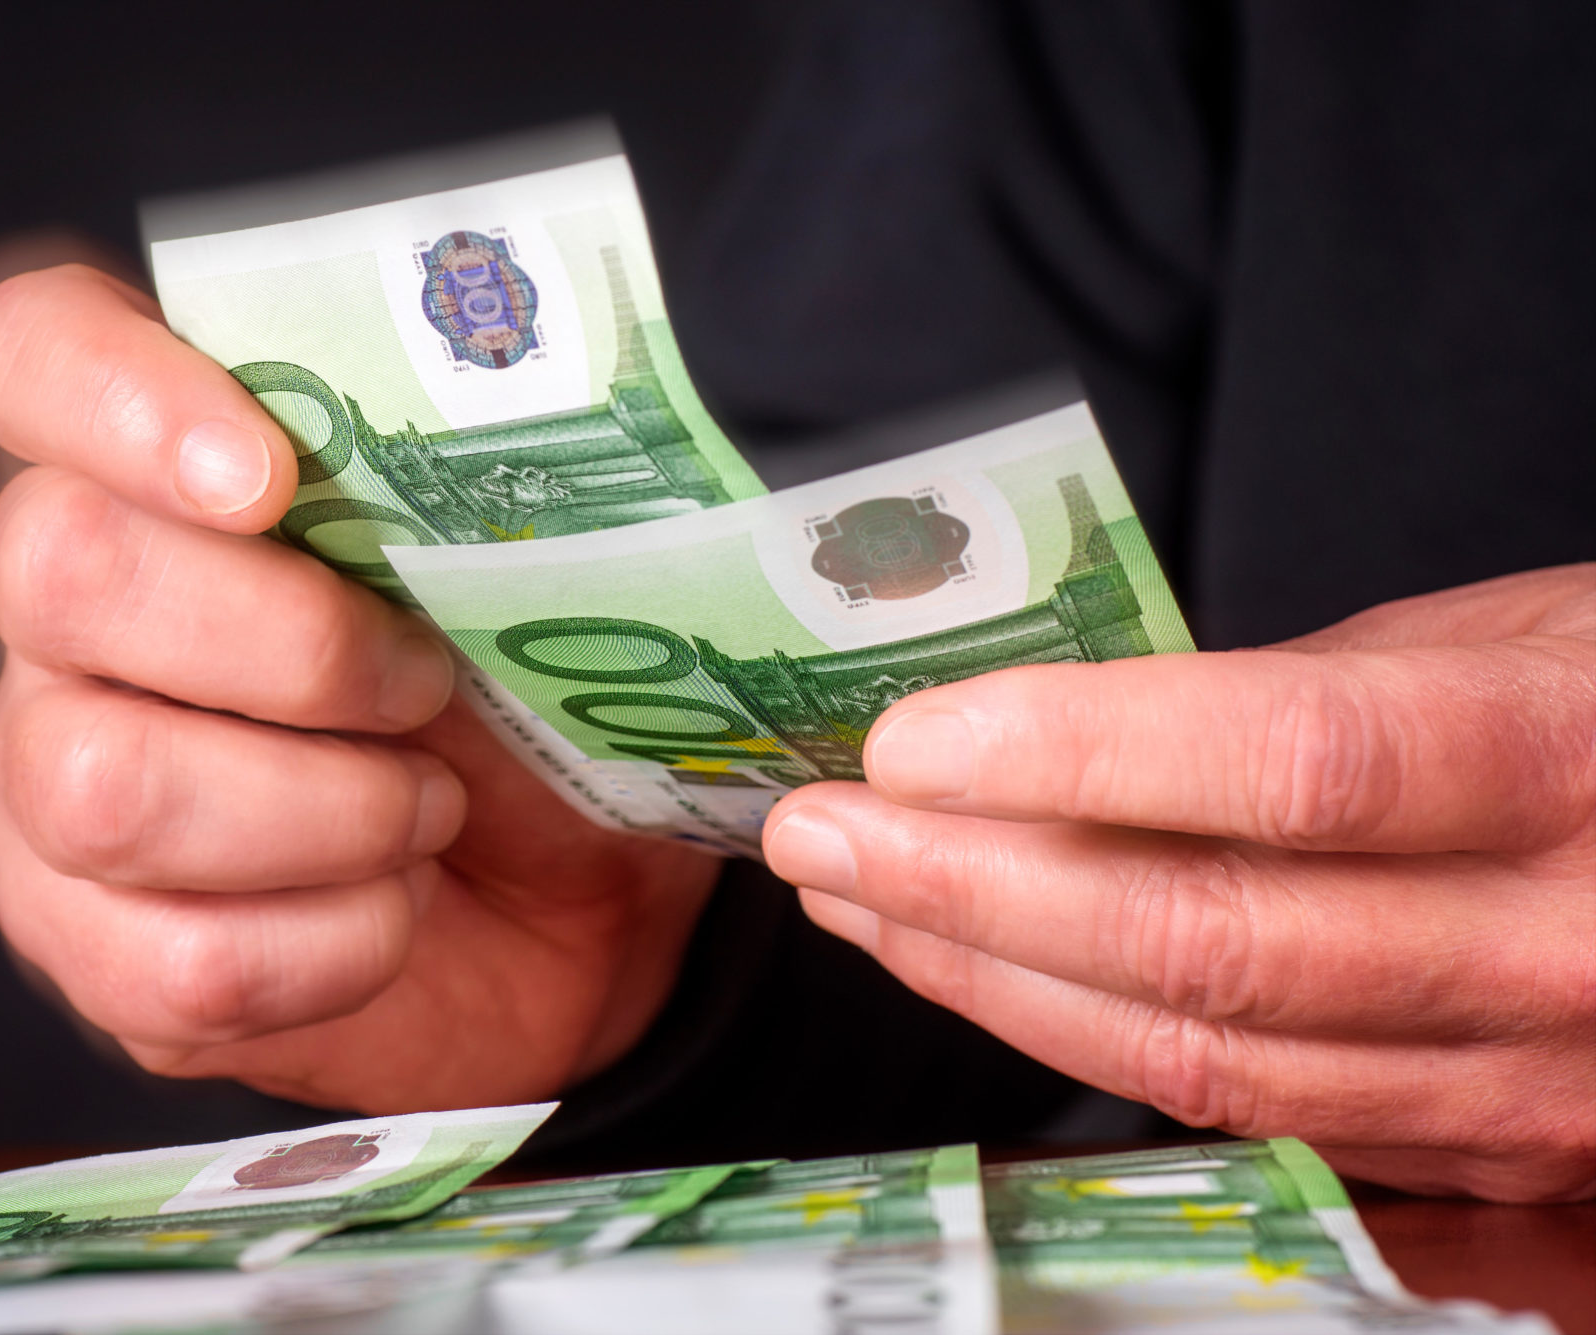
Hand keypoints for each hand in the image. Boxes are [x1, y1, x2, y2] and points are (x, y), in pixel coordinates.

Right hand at [0, 257, 719, 1112]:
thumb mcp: (530, 566)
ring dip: (326, 810)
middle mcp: (66, 607)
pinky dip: (334, 944)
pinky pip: (174, 961)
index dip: (116, 391)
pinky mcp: (86, 945)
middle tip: (430, 683)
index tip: (267, 476)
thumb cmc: (532, 699)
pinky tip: (395, 911)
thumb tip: (503, 417)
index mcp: (160, 461)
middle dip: (293, 640)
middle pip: (59, 567)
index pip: (30, 351)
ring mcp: (49, 779)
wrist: (569, 906)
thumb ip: (463, 473)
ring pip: (101, 785)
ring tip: (429, 811)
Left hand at [765, 566, 1595, 1201]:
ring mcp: (1532, 1079)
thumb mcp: (1511, 637)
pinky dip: (1096, 1052)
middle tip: (824, 830)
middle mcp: (1558, 944)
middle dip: (973, 886)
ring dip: (996, 979)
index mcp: (1565, 758)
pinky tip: (989, 985)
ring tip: (865, 901)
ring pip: (1210, 1056)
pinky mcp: (1501, 1163)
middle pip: (1212, 939)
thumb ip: (1307, 694)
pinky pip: (1261, 1123)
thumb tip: (1078, 737)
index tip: (910, 740)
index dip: (1079, 755)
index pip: (1291, 763)